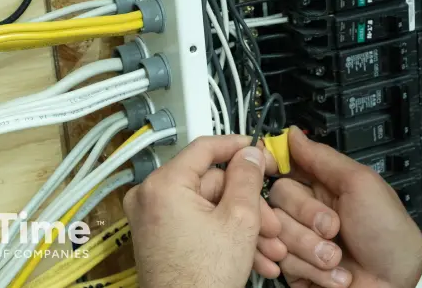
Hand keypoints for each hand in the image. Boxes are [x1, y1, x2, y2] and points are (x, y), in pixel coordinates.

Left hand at [123, 135, 286, 287]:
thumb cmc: (200, 280)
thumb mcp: (239, 220)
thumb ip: (247, 178)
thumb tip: (249, 153)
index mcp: (164, 185)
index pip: (205, 148)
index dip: (239, 147)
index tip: (259, 151)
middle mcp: (150, 198)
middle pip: (212, 184)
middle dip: (248, 206)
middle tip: (271, 222)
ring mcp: (152, 220)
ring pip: (209, 209)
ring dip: (242, 227)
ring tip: (268, 248)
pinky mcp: (159, 238)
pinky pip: (198, 225)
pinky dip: (223, 236)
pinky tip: (252, 256)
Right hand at [270, 127, 421, 287]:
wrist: (396, 282)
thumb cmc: (387, 233)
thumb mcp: (360, 184)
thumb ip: (322, 158)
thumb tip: (294, 133)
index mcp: (321, 184)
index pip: (282, 166)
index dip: (274, 168)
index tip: (274, 170)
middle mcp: (306, 210)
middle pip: (276, 200)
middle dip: (306, 218)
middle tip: (333, 229)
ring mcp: (299, 240)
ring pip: (275, 233)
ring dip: (310, 249)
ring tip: (336, 258)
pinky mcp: (294, 268)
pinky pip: (279, 262)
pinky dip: (307, 270)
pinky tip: (329, 273)